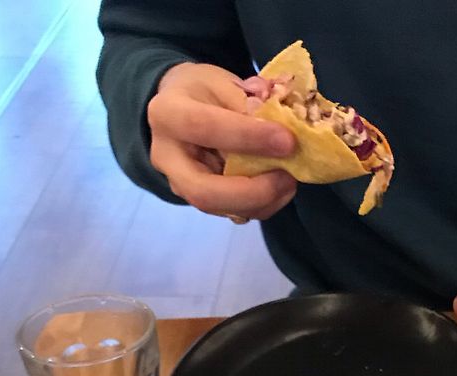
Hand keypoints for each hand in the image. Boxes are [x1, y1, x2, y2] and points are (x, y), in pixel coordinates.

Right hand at [148, 62, 297, 220]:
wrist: (180, 107)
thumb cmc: (203, 91)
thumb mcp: (223, 82)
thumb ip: (248, 104)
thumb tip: (284, 130)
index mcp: (167, 114)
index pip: (204, 128)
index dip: (247, 137)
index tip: (287, 140)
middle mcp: (167, 158)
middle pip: (204, 192)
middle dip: (252, 191)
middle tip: (287, 177)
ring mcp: (181, 185)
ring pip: (221, 209)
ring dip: (263, 202)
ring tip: (289, 181)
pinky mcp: (200, 200)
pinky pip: (233, 212)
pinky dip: (262, 205)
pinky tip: (279, 188)